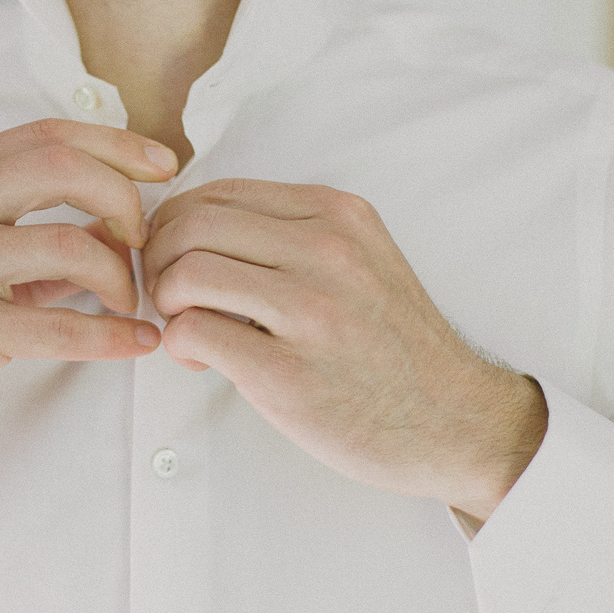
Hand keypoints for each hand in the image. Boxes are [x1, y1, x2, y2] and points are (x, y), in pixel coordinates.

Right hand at [0, 119, 176, 483]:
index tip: (164, 165)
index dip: (115, 144)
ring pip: (66, 246)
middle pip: (60, 169)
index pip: (45, 135)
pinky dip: (109, 335)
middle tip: (144, 242)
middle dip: (123, 200)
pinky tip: (135, 341)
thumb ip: (28, 224)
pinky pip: (55, 328)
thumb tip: (121, 216)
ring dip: (118, 275)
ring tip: (128, 300)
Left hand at [143, 179, 546, 523]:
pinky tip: (201, 360)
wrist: (455, 420)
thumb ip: (292, 234)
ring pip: (186, 271)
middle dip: (158, 258)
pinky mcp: (288, 373)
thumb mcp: (361, 258)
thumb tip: (194, 227)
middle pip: (191, 224)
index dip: (176, 224)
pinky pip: (194, 333)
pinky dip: (179, 344)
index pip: (218, 192)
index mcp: (337, 215)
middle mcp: (326, 252)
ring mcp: (310, 312)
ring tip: (188, 326)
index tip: (178, 258)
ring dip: (166, 300)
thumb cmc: (393, 346)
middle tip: (169, 294)